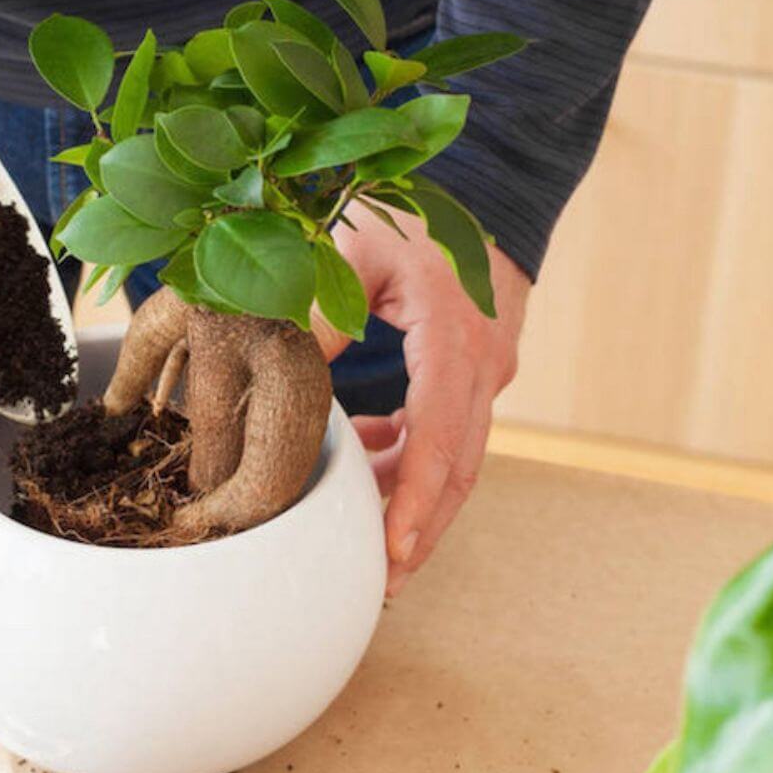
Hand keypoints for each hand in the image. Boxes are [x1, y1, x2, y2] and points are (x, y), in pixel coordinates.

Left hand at [314, 199, 530, 596]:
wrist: (485, 191)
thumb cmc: (412, 217)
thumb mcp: (354, 252)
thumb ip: (322, 316)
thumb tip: (283, 381)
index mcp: (452, 337)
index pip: (439, 436)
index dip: (416, 496)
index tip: (393, 548)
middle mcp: (483, 365)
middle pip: (459, 468)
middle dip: (422, 528)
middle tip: (383, 580)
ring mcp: (489, 373)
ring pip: (458, 459)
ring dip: (416, 500)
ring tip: (369, 539)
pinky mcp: (477, 374)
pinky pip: (450, 433)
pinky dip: (413, 457)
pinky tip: (370, 457)